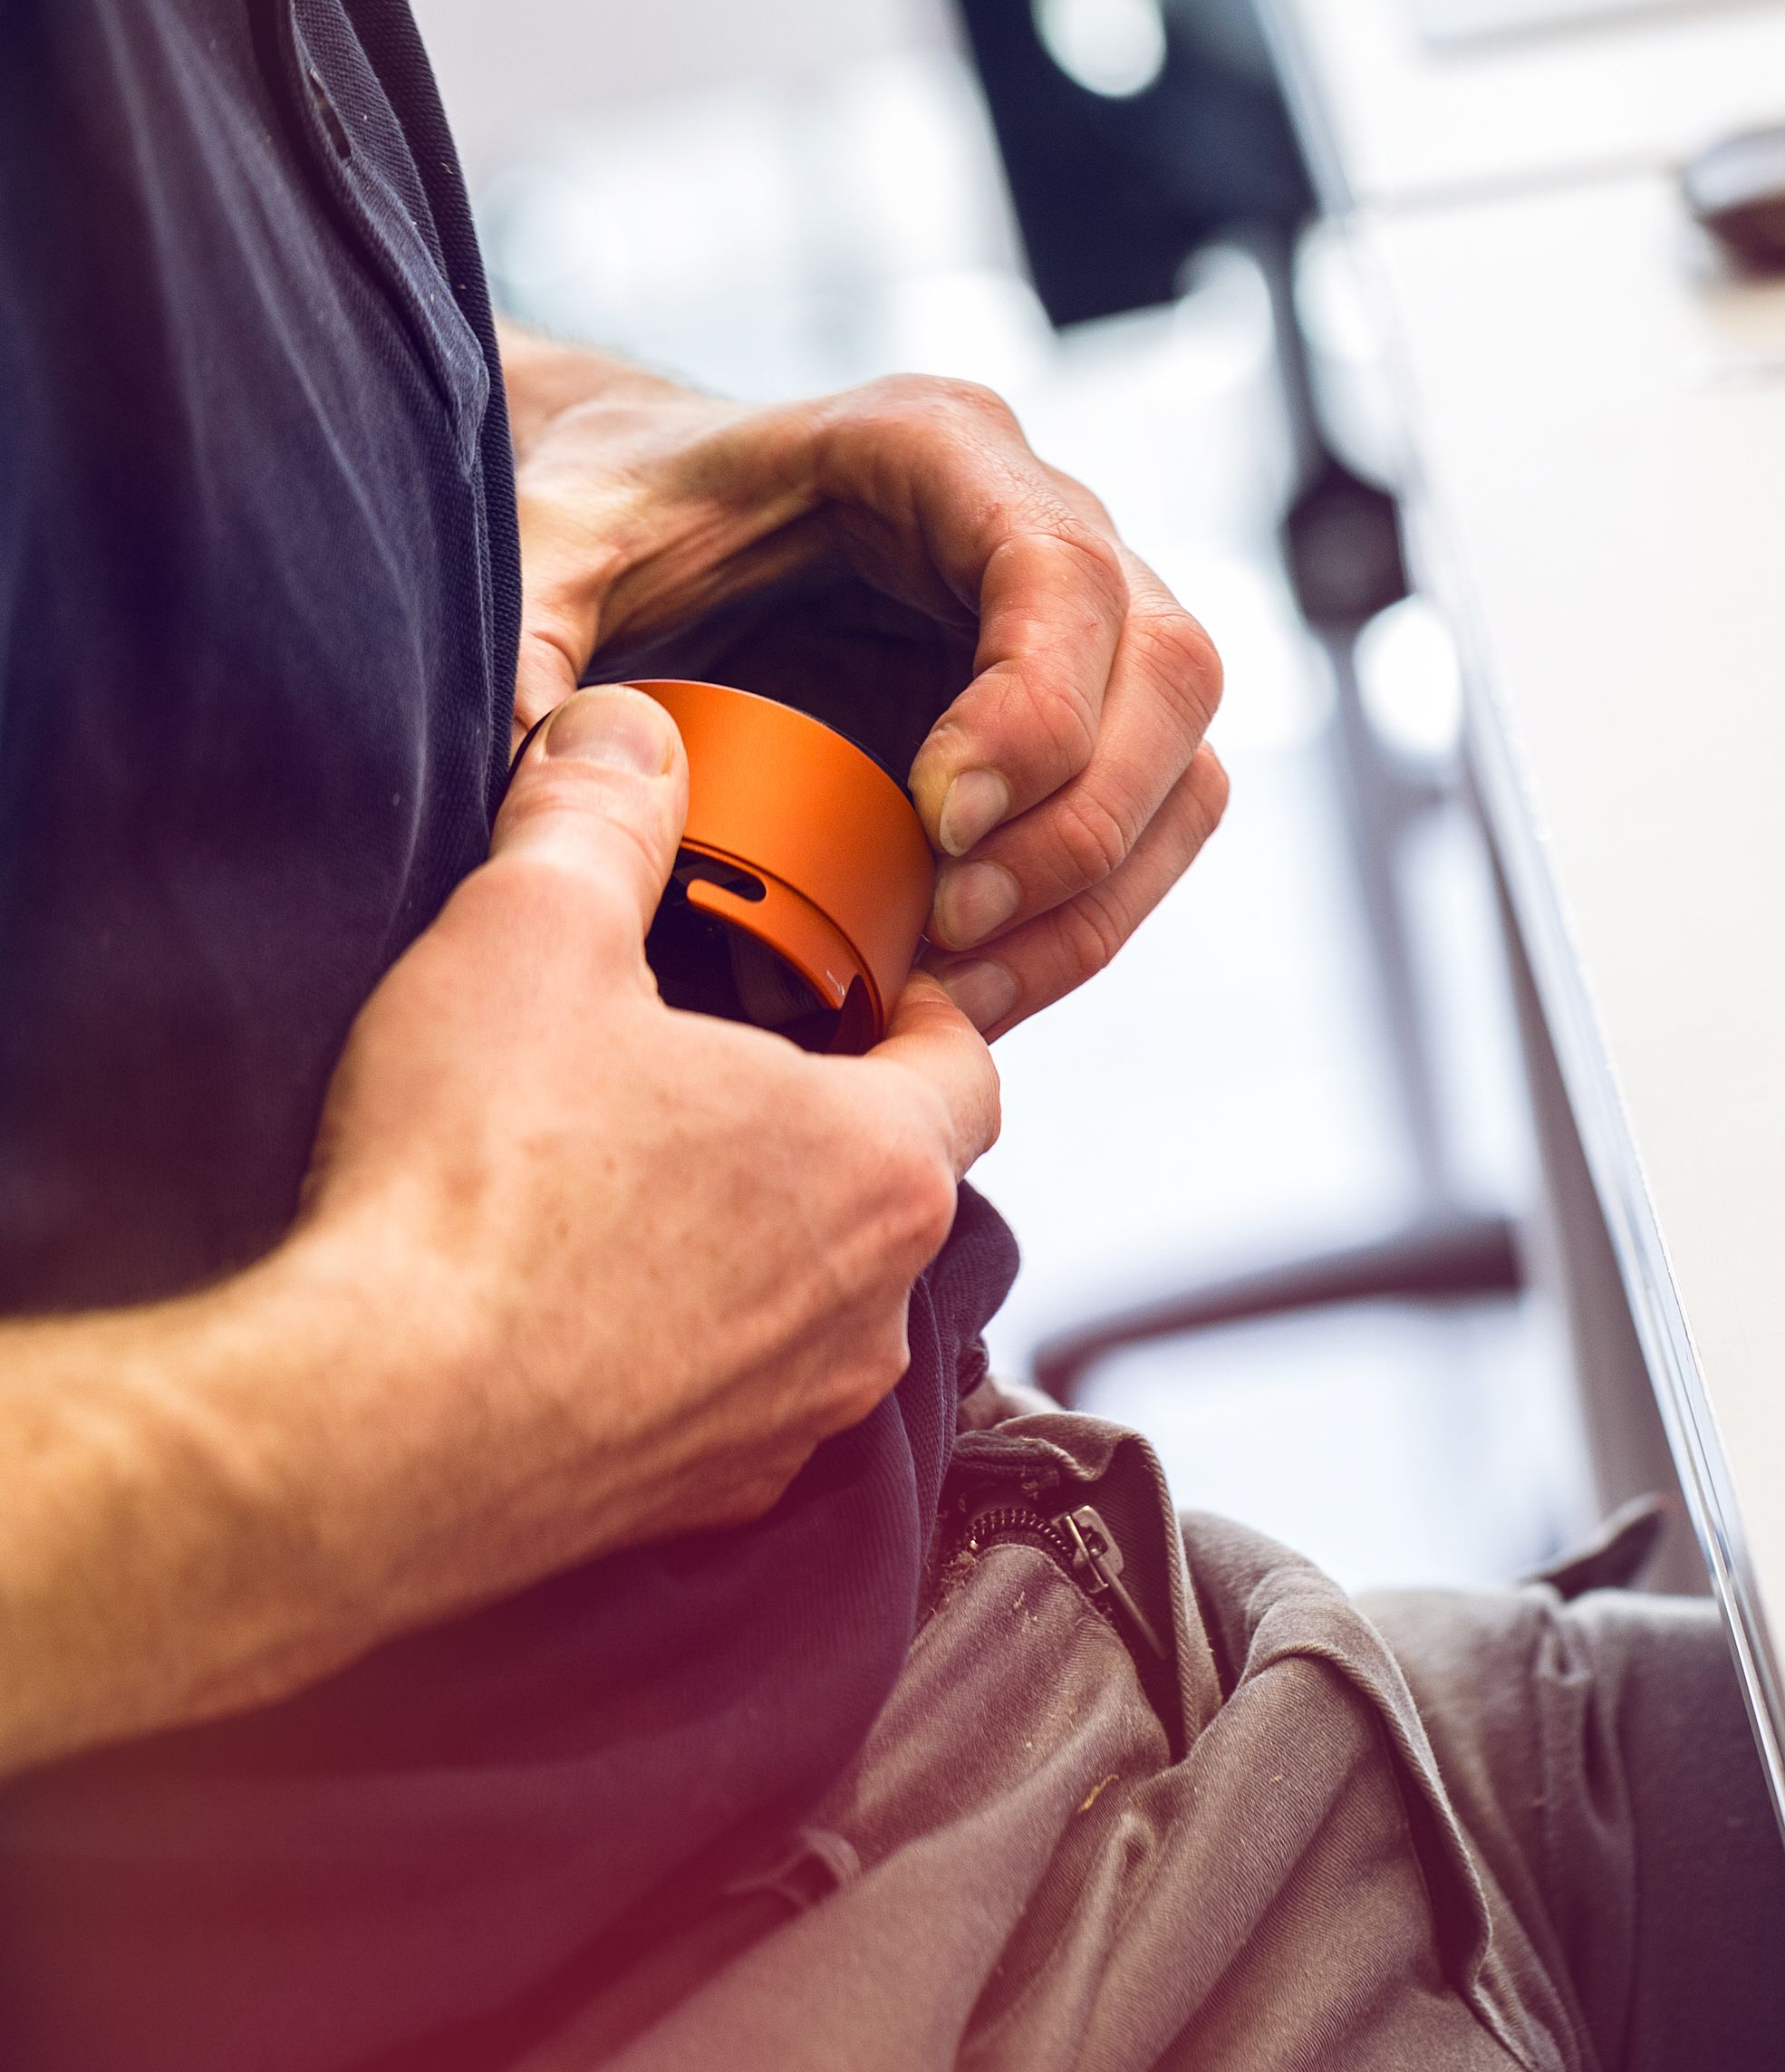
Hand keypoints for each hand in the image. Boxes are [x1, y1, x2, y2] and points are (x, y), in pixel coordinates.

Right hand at [299, 685, 1002, 1560]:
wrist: (369, 1438)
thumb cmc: (469, 1191)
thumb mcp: (531, 938)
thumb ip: (599, 817)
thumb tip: (626, 735)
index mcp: (881, 1161)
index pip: (962, 1063)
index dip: (910, 1012)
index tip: (855, 986)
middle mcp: (875, 1304)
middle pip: (890, 1182)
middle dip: (820, 1123)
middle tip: (716, 1075)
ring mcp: (797, 1416)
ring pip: (818, 1299)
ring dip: (755, 1242)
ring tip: (639, 1191)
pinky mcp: (708, 1499)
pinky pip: (733, 1400)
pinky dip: (684, 1349)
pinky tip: (585, 1311)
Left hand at [506, 334, 1229, 1036]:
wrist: (640, 519)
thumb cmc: (609, 518)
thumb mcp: (540, 552)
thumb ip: (525, 644)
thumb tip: (533, 784)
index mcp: (933, 447)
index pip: (1061, 568)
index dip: (1036, 704)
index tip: (941, 822)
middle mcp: (1041, 522)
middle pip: (1171, 668)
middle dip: (1081, 822)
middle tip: (950, 928)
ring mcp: (1085, 627)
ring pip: (1186, 760)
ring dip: (1098, 891)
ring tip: (961, 984)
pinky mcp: (1083, 722)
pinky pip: (1151, 826)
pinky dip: (1085, 921)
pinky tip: (973, 983)